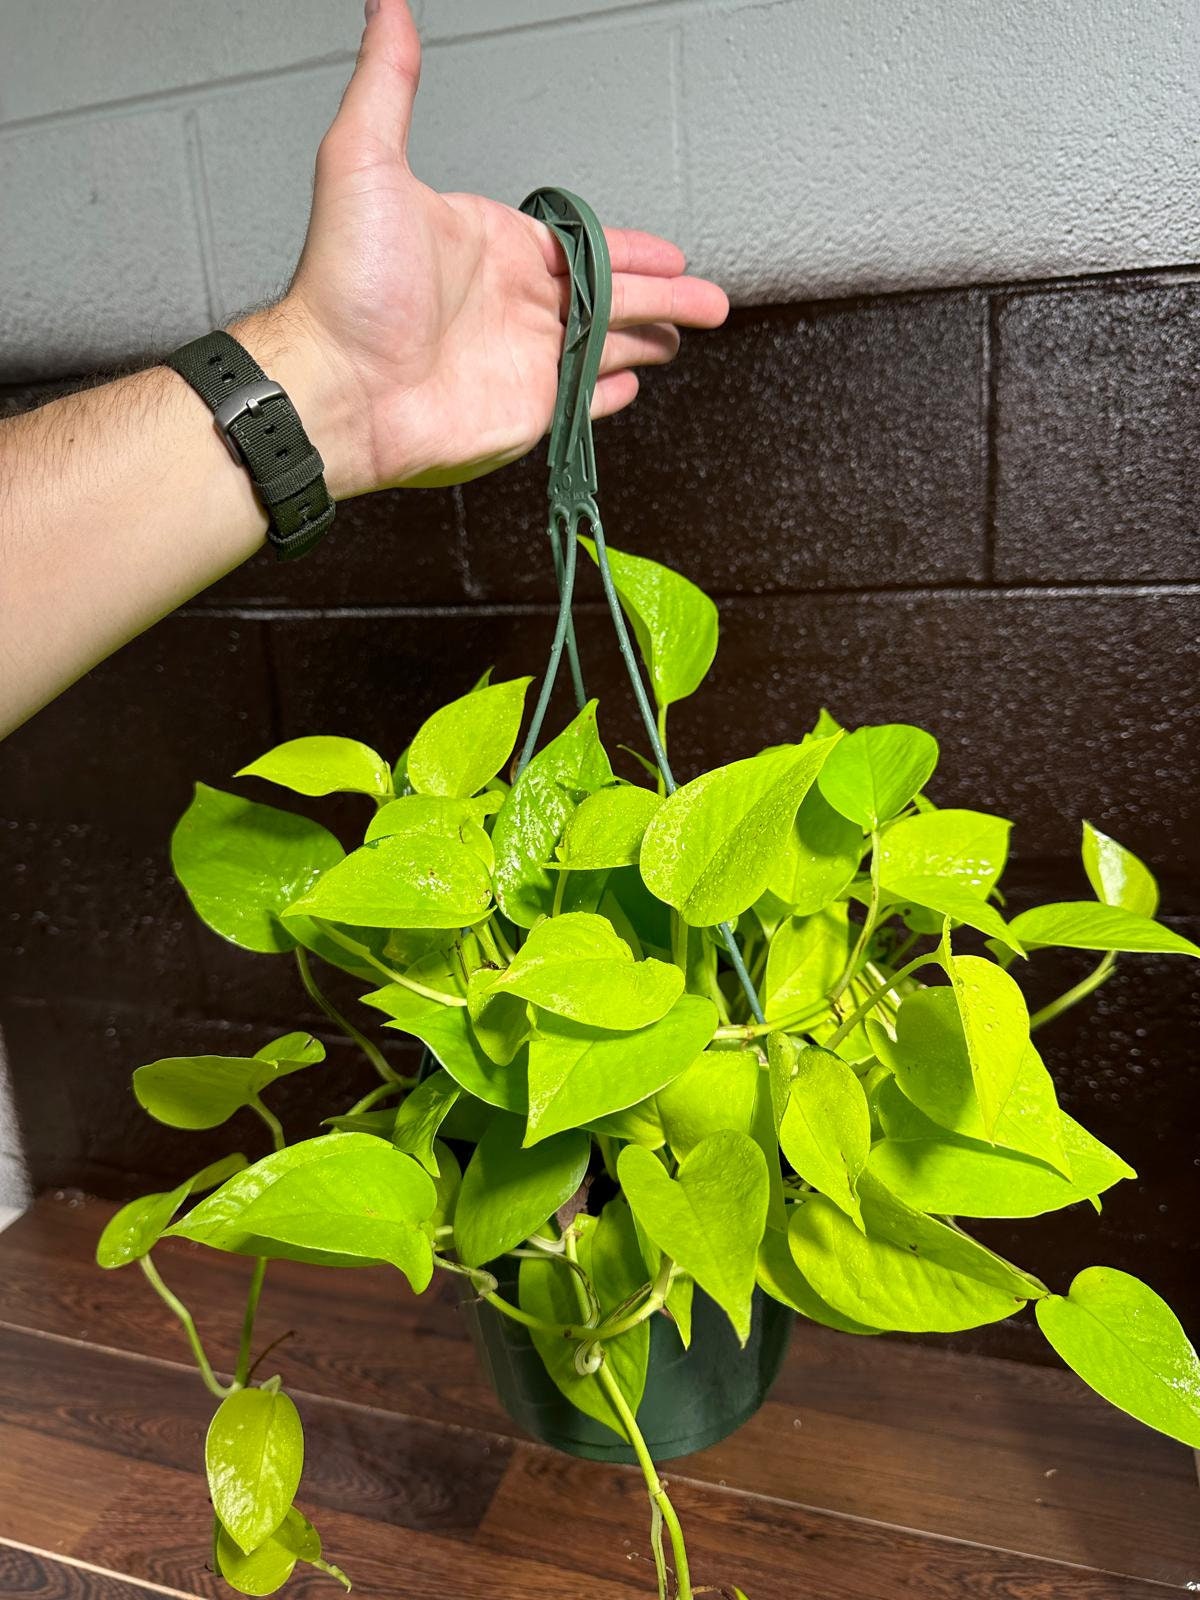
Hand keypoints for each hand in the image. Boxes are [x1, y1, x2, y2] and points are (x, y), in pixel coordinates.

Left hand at [237, 0, 728, 498]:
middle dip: (665, 293)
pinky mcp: (531, 409)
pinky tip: (634, 383)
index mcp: (495, 246)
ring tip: (691, 331)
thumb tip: (387, 6)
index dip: (631, 247)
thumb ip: (389, 83)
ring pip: (609, 342)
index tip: (669, 252)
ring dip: (652, 335)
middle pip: (611, 293)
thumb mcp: (365, 160)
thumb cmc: (345, 285)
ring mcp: (525, 359)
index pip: (581, 243)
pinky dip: (609, 393)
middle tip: (708, 297)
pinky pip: (583, 401)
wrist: (341, 386)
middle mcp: (515, 303)